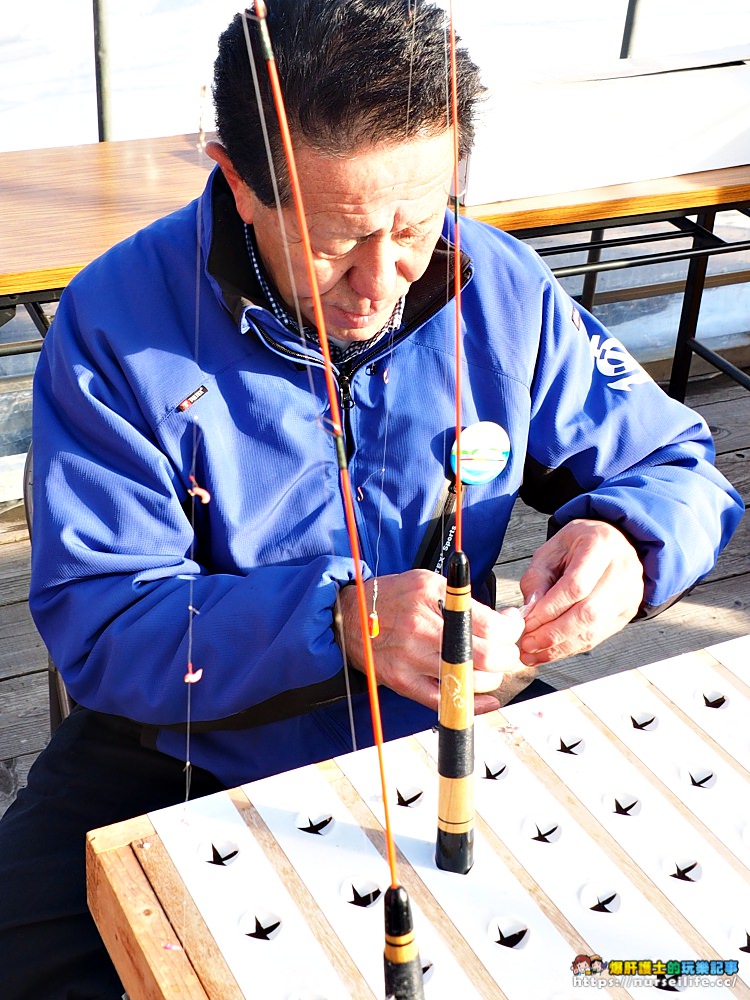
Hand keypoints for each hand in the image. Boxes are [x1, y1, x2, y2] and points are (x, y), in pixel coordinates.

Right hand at [336, 569, 530, 713]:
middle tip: (511, 652)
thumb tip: (503, 619)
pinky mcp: (402, 681)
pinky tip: (488, 699)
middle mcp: (420, 628)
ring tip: (493, 668)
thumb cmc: (394, 598)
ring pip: (469, 680)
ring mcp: (410, 658)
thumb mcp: (428, 582)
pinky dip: (472, 705)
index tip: (514, 627)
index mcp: (430, 597)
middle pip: (485, 655)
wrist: (350, 616)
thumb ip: (463, 598)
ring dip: (493, 678)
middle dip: (508, 657)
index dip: (511, 629)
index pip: (488, 623)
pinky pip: (443, 702)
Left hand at [519, 519, 643, 665]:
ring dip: (559, 647)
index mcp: (600, 545)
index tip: (526, 622)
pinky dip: (570, 648)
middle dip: (553, 633)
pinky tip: (549, 652)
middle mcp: (622, 570)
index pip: (576, 585)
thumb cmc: (577, 545)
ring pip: (593, 630)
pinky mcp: (626, 613)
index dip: (549, 609)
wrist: (611, 543)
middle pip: (588, 612)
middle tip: (527, 644)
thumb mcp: (551, 550)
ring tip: (532, 654)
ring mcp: (629, 594)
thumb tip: (528, 613)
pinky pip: (597, 637)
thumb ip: (537, 579)